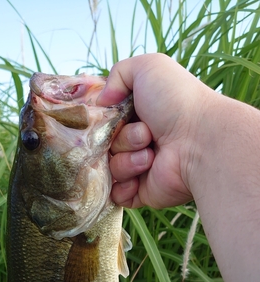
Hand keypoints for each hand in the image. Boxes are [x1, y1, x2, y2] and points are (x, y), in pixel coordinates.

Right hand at [97, 53, 215, 208]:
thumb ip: (118, 74)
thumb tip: (102, 101)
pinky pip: (116, 194)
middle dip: (121, 138)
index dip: (105, 120)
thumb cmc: (176, 102)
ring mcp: (139, 168)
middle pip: (105, 146)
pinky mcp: (141, 192)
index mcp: (138, 116)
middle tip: (146, 134)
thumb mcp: (147, 67)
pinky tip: (143, 174)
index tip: (113, 115)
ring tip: (152, 154)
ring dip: (127, 159)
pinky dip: (124, 186)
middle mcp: (138, 142)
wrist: (199, 141)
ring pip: (111, 168)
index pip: (105, 122)